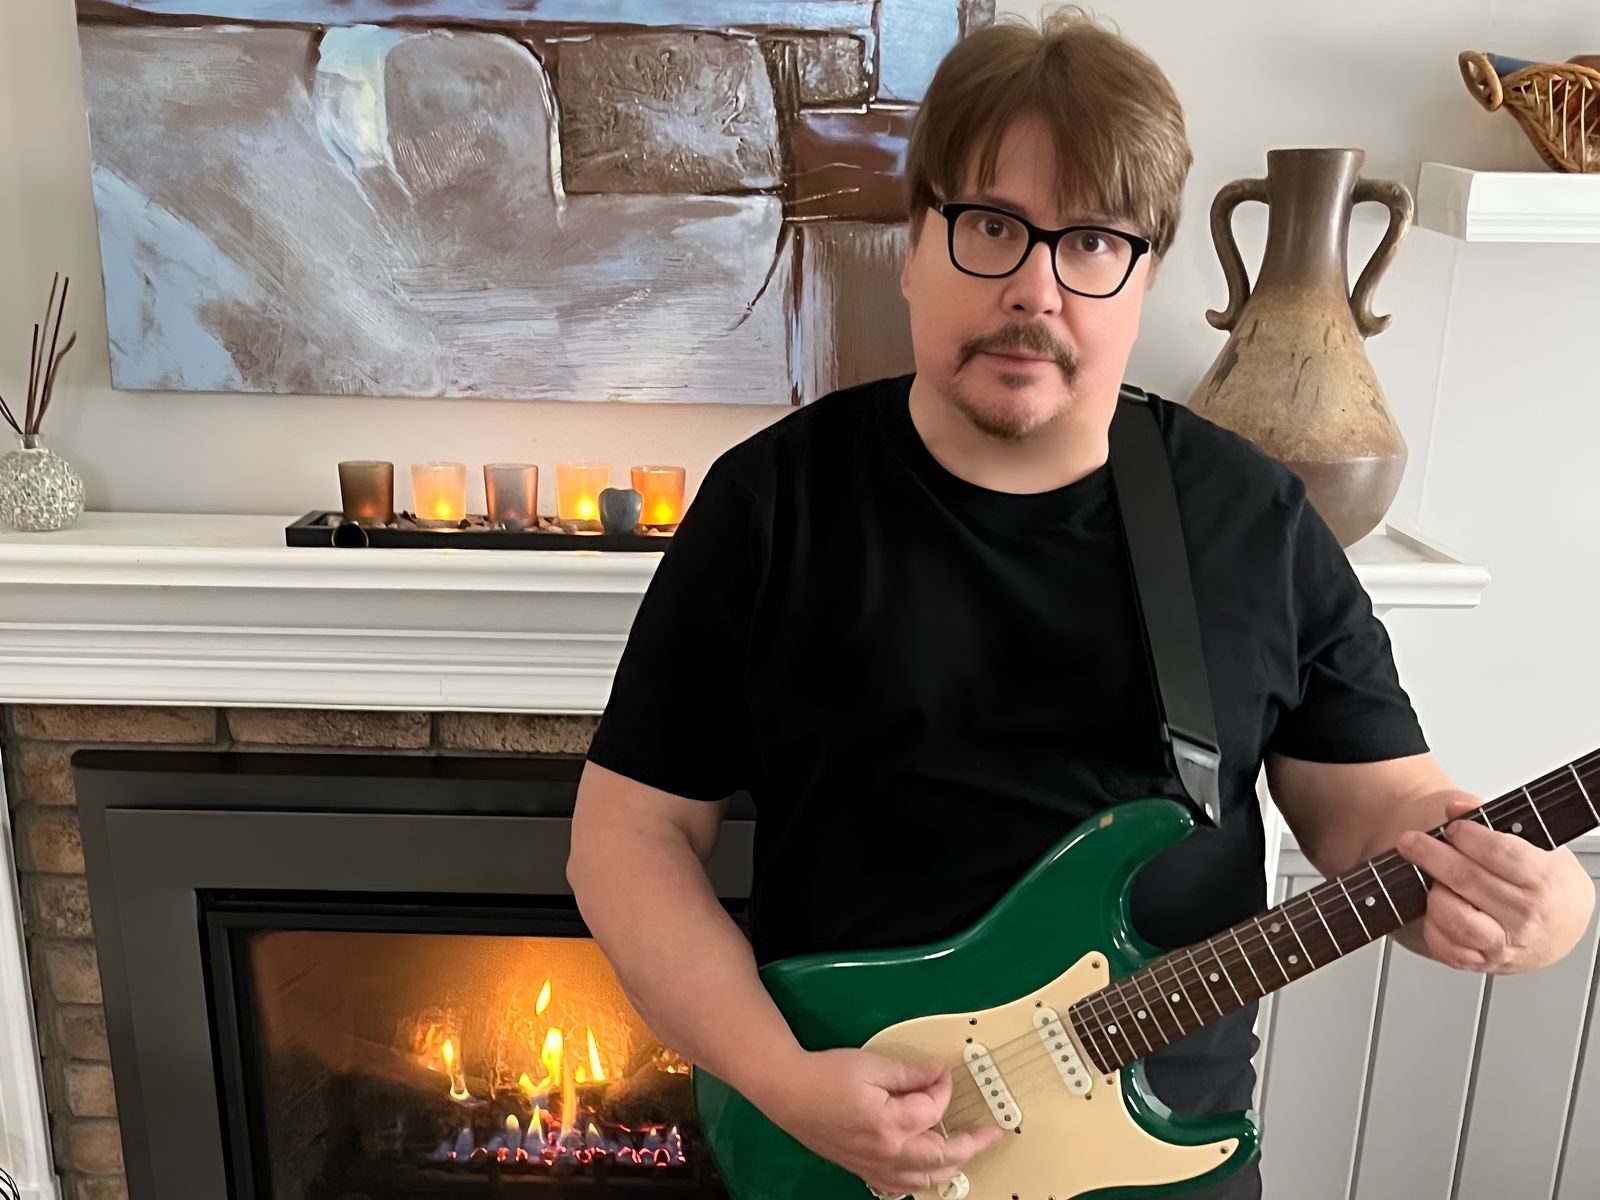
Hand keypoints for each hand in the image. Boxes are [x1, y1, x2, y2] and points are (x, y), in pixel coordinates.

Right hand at [755, 1047, 1004, 1197]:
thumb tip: (938, 1075)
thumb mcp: (871, 1065)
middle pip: (940, 1156)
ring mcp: (874, 1165)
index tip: (943, 1072)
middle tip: (991, 1134)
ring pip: (923, 1181)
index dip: (942, 1087)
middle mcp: (886, 1152)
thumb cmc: (826, 1075)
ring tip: (967, 1156)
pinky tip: (925, 1176)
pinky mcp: (861, 1168)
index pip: (933, 1108)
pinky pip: (898, 1187)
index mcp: (890, 1124)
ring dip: (951, 1170)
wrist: (787, 1091)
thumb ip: (909, 1074)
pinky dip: (919, 1184)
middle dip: (970, 1144)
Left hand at [1396, 796, 1595, 973]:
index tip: (1452, 827)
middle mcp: (1526, 916)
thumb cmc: (1548, 881)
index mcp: (1544, 880)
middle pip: (1467, 879)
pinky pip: (1445, 948)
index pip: (1498, 852)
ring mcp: (1505, 943)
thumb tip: (1455, 809)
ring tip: (1435, 881)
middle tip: (1410, 841)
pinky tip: (1436, 908)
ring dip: (1435, 893)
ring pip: (1454, 917)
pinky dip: (1432, 926)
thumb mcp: (1536, 843)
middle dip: (1431, 855)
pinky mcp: (1485, 962)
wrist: (1564, 923)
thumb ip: (1494, 822)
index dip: (1467, 835)